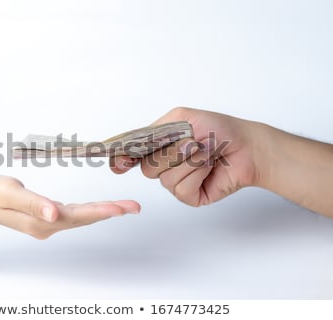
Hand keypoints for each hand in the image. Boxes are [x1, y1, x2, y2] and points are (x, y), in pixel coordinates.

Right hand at [0, 175, 139, 238]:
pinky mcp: (47, 218)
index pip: (79, 216)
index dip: (102, 211)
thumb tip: (55, 213)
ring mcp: (48, 224)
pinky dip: (90, 210)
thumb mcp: (10, 193)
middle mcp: (48, 225)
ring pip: (82, 218)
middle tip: (135, 206)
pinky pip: (74, 215)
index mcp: (42, 220)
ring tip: (125, 206)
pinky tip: (99, 207)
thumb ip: (34, 203)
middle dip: (111, 212)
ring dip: (104, 211)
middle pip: (86, 218)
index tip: (122, 208)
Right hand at [110, 107, 263, 205]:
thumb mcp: (182, 118)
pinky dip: (197, 174)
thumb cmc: (218, 129)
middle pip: (146, 168)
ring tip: (206, 152)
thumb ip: (157, 129)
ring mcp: (176, 182)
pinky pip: (182, 189)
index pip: (131, 156)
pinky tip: (209, 167)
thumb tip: (138, 144)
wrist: (246, 146)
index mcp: (158, 147)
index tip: (119, 162)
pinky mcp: (190, 196)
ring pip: (165, 179)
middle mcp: (163, 166)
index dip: (121, 160)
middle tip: (191, 143)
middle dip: (170, 154)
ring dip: (189, 162)